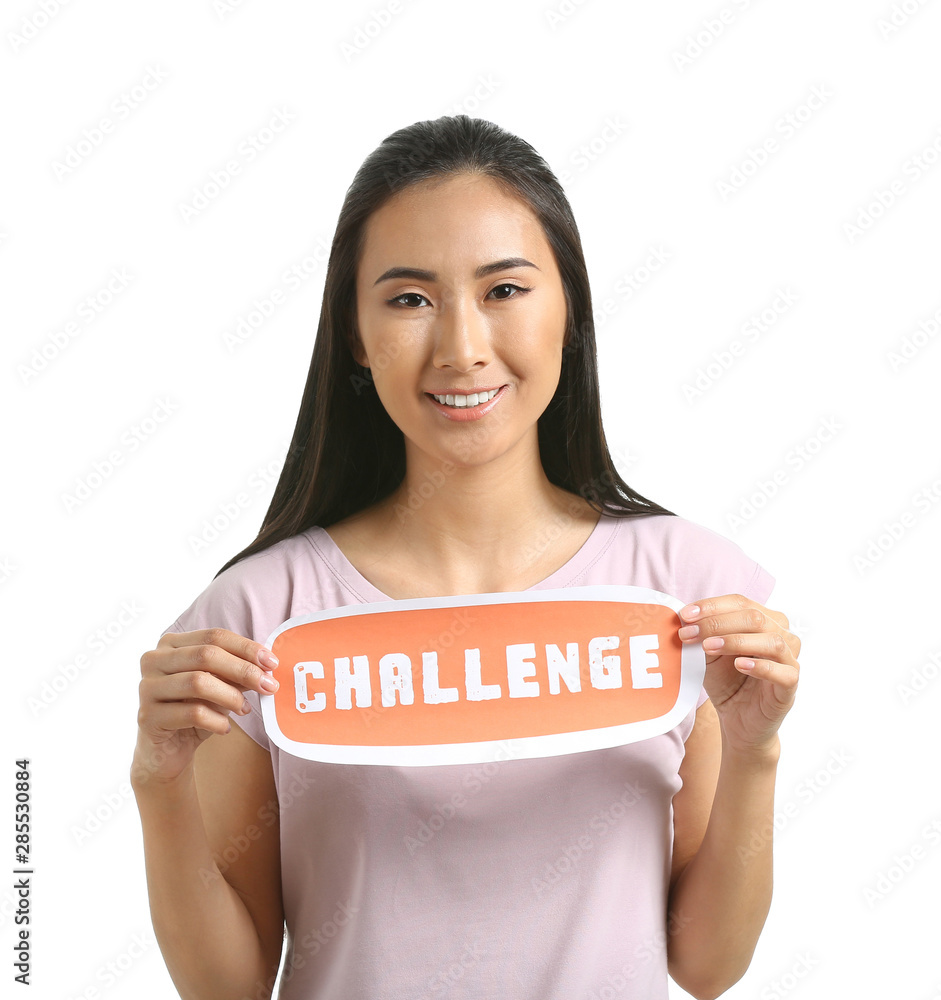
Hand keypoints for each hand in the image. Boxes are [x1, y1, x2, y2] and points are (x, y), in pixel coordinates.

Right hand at [132, 628, 279, 786]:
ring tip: (245, 709)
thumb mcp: (219, 686)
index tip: (272, 663)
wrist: (167, 751)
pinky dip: (216, 720)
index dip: (246, 648)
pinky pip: (191, 713)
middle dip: (244, 670)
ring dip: (231, 696)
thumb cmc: (195, 710)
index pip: (214, 636)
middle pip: (206, 655)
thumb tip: (266, 667)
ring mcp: (146, 687)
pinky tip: (226, 728)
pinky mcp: (147, 716)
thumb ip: (236, 672)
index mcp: (171, 644)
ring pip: (198, 682)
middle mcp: (153, 660)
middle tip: (268, 686)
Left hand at [677, 594, 799, 756]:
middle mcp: (781, 635)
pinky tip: (740, 665)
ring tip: (709, 647)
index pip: (740, 602)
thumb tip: (682, 618)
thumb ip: (701, 635)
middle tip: (688, 633)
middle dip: (717, 623)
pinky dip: (762, 667)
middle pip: (754, 617)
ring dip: (736, 640)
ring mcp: (789, 660)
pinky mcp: (791, 686)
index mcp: (763, 620)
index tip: (684, 615)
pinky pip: (784, 672)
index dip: (712, 606)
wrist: (738, 721)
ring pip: (771, 641)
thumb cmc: (726, 682)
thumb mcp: (708, 654)